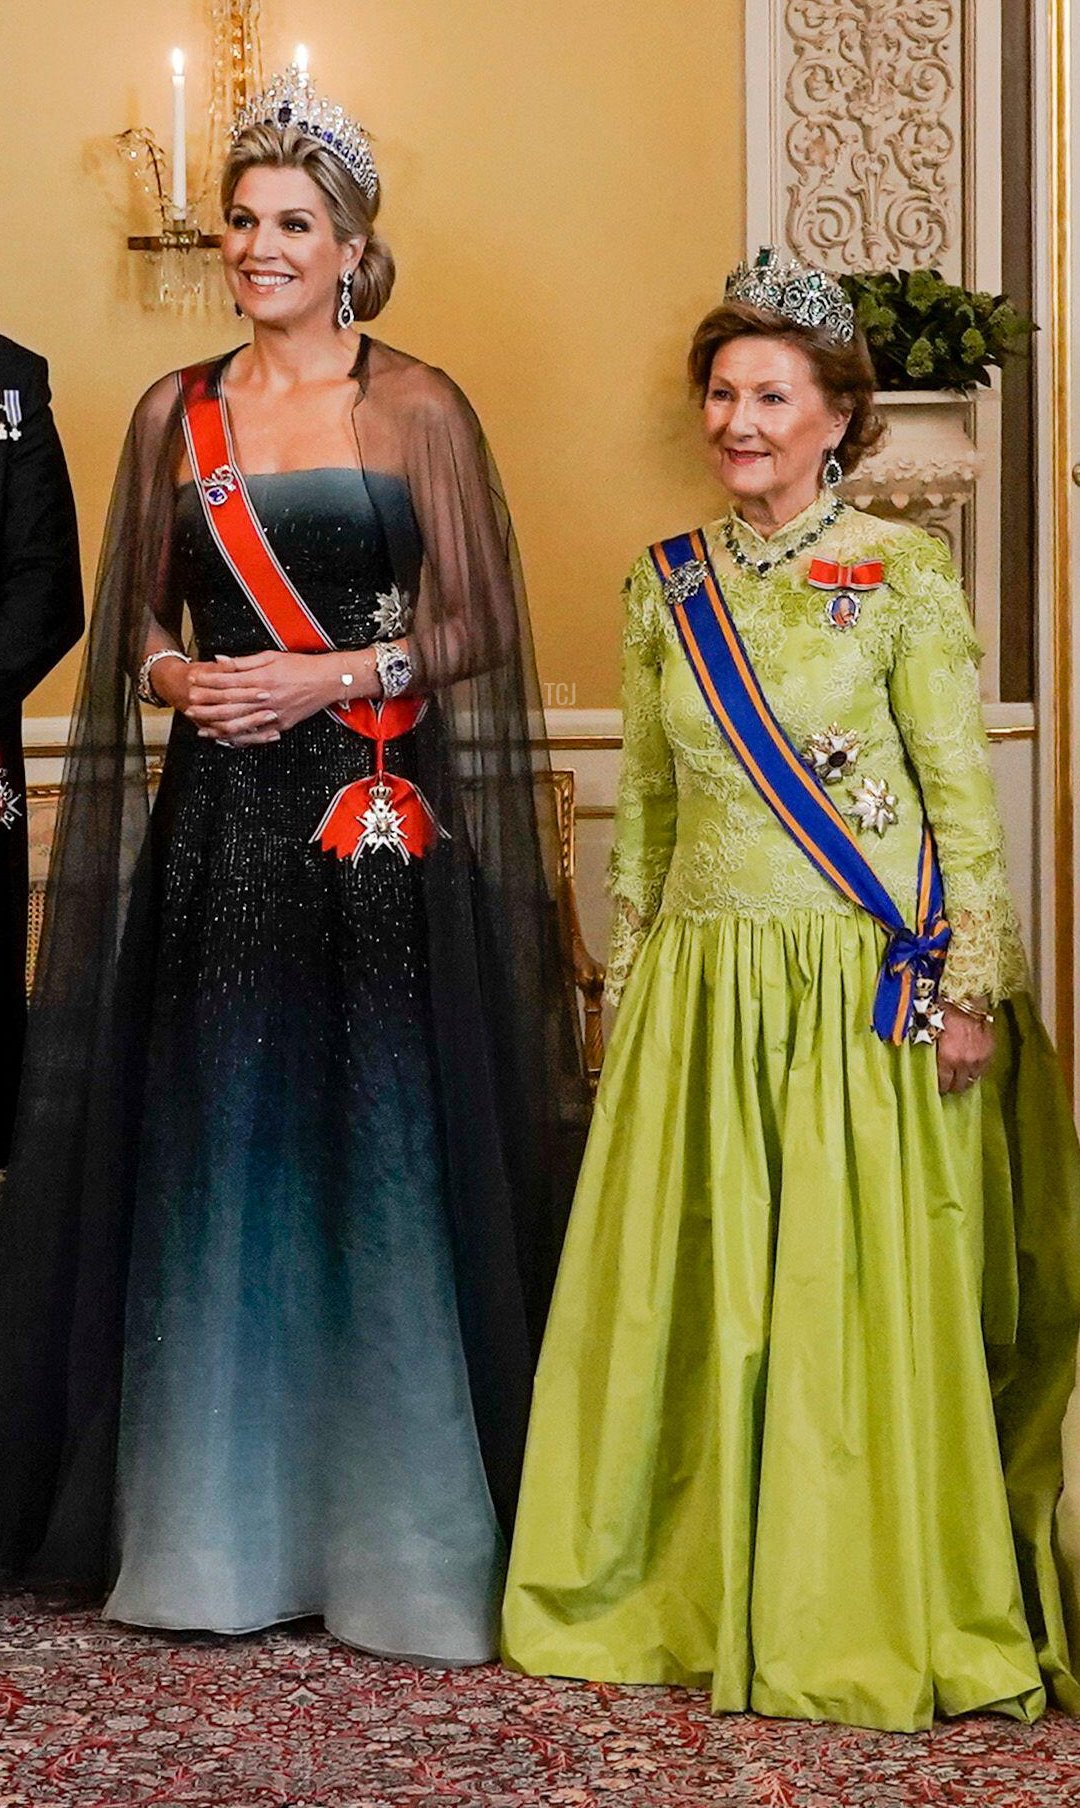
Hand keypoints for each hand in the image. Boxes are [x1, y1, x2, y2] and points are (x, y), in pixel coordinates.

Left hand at [184, 650, 374, 745]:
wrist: (327, 680)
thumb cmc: (300, 665)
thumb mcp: (271, 656)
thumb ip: (244, 662)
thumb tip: (219, 660)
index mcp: (262, 678)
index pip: (228, 681)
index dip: (208, 682)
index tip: (192, 681)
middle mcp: (266, 698)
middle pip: (230, 704)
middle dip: (207, 706)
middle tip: (189, 706)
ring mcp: (273, 714)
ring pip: (240, 724)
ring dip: (218, 726)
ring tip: (202, 727)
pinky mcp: (281, 724)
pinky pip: (256, 735)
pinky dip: (239, 739)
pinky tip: (226, 739)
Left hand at [935, 1002, 994, 1095]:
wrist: (963, 999)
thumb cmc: (941, 1014)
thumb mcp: (930, 1037)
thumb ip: (932, 1056)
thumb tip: (932, 1070)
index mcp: (947, 1058)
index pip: (944, 1083)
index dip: (941, 1087)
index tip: (938, 1087)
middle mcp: (964, 1062)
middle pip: (960, 1085)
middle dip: (953, 1086)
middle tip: (949, 1084)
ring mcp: (979, 1058)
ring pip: (973, 1079)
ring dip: (966, 1078)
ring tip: (961, 1076)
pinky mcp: (990, 1051)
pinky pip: (984, 1069)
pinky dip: (977, 1069)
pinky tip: (971, 1066)